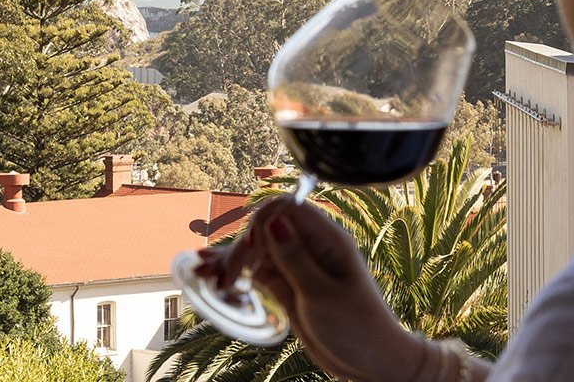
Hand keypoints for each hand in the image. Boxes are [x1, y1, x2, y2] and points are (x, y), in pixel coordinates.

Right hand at [199, 198, 441, 381]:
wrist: (372, 364)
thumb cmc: (358, 328)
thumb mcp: (323, 295)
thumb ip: (295, 259)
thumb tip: (275, 221)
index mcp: (327, 239)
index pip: (285, 209)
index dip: (261, 223)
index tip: (249, 251)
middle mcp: (310, 246)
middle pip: (264, 230)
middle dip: (239, 248)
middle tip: (222, 280)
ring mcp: (296, 265)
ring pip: (256, 250)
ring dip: (230, 260)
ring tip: (202, 275)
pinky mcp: (287, 284)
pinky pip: (256, 270)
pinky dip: (236, 273)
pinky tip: (213, 275)